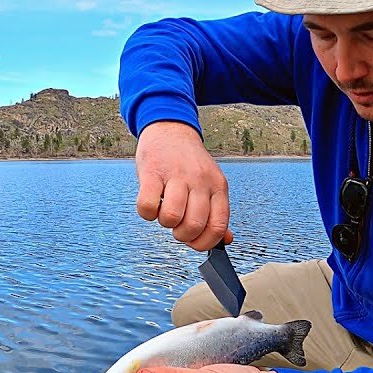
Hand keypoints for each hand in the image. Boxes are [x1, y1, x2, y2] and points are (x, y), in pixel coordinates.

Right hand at [134, 121, 233, 250]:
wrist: (171, 129)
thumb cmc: (189, 162)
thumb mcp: (211, 183)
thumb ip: (217, 211)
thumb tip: (226, 239)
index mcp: (217, 186)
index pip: (218, 226)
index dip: (204, 243)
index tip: (194, 242)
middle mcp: (200, 181)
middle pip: (194, 226)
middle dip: (182, 236)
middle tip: (177, 225)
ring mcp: (176, 175)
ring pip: (172, 218)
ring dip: (165, 223)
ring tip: (164, 211)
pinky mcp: (152, 172)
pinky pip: (147, 206)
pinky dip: (147, 213)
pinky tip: (151, 204)